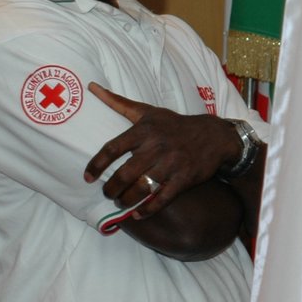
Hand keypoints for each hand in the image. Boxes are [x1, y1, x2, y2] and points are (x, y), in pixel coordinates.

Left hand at [82, 82, 240, 214]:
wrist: (214, 135)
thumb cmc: (174, 124)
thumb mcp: (148, 111)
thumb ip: (117, 102)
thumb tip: (92, 87)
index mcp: (145, 130)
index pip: (113, 149)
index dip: (97, 165)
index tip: (87, 177)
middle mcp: (157, 147)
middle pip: (125, 173)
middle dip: (112, 188)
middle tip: (108, 194)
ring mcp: (172, 164)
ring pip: (142, 188)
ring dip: (127, 200)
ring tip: (121, 202)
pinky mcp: (185, 178)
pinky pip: (163, 198)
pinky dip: (148, 209)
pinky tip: (138, 213)